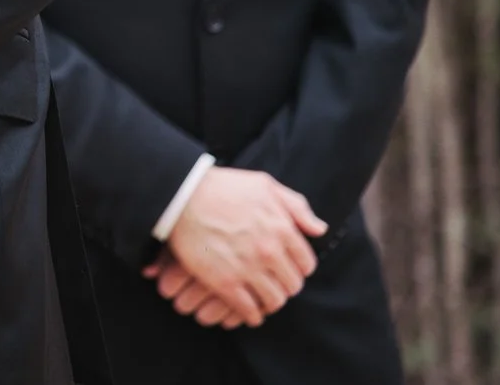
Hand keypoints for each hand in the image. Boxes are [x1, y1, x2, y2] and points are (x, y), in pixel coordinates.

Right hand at [148, 168, 326, 326]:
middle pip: (292, 285)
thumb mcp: (264, 185)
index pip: (306, 264)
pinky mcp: (224, 282)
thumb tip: (319, 229)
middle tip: (273, 283)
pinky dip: (251, 314)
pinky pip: (248, 310)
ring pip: (274, 301)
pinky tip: (248, 310)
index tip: (287, 268)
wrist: (180, 196)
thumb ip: (296, 206)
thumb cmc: (222, 187)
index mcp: (282, 229)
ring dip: (270, 302)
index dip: (298, 268)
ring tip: (262, 298)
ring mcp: (247, 269)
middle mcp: (269, 252)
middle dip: (285, 285)